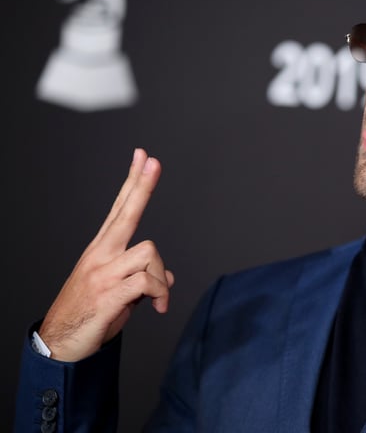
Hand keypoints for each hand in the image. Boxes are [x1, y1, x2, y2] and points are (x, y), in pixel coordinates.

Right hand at [38, 148, 173, 361]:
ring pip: (149, 252)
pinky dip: (160, 294)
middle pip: (126, 213)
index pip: (120, 208)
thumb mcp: (121, 292)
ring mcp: (103, 273)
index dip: (133, 182)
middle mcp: (101, 255)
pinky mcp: (109, 294)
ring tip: (157, 299)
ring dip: (161, 276)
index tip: (143, 156)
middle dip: (142, 186)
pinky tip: (158, 307)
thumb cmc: (92, 314)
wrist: (62, 344)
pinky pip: (148, 282)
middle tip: (153, 160)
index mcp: (103, 250)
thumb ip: (143, 279)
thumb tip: (168, 278)